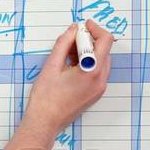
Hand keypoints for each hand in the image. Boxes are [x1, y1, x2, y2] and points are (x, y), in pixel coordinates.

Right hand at [24, 19, 113, 136]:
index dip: (95, 29)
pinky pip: (96, 73)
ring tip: (66, 56)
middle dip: (88, 41)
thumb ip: (64, 44)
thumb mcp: (52, 66)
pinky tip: (69, 67)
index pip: (105, 40)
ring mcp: (99, 89)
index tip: (83, 26)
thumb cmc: (46, 99)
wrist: (44, 123)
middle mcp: (100, 80)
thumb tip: (72, 30)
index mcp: (92, 71)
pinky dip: (86, 64)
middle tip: (69, 41)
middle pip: (103, 50)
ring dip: (87, 53)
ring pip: (100, 61)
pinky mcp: (94, 94)